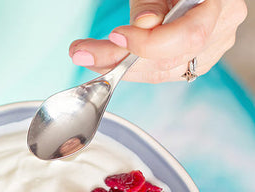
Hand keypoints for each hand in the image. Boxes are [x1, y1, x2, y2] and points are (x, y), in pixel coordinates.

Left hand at [69, 0, 246, 82]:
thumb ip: (153, 2)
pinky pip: (158, 72)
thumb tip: (142, 25)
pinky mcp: (191, 61)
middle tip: (82, 53)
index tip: (115, 37)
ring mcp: (208, 51)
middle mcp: (219, 33)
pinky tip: (105, 61)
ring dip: (117, 67)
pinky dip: (130, 68)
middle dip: (118, 60)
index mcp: (221, 5)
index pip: (188, 36)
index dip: (148, 43)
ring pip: (159, 72)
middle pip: (167, 61)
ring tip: (86, 55)